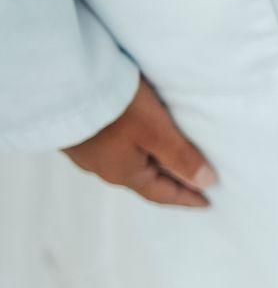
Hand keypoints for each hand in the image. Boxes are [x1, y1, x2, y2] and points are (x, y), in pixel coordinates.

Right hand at [62, 79, 216, 207]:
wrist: (59, 84)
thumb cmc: (114, 109)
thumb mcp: (157, 132)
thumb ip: (182, 158)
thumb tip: (207, 183)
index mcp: (124, 174)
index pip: (162, 193)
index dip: (187, 198)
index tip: (207, 203)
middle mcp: (103, 168)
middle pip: (145, 182)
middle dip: (170, 183)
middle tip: (193, 184)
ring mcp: (86, 152)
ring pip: (128, 165)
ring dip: (152, 166)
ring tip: (170, 163)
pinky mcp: (78, 133)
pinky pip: (114, 149)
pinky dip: (135, 151)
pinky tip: (137, 142)